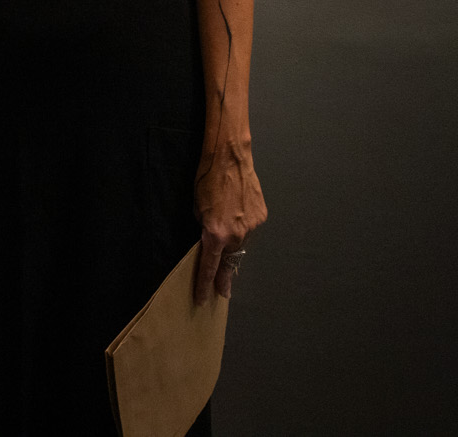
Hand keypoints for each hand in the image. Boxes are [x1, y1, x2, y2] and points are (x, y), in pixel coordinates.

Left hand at [193, 136, 266, 303]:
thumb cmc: (207, 179)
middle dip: (225, 278)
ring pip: (242, 243)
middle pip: (230, 262)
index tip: (203, 299)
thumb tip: (210, 238)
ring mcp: (252, 226)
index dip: (204, 285)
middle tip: (223, 293)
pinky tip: (237, 213)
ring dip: (234, 244)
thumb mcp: (196, 209)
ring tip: (228, 233)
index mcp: (215, 234)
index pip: (209, 267)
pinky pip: (250, 227)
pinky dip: (243, 226)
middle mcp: (236, 234)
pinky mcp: (261, 215)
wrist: (230, 157)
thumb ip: (204, 229)